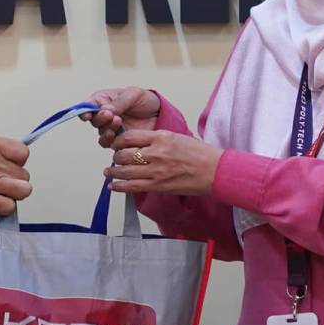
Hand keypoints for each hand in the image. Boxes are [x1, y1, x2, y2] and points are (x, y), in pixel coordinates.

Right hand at [0, 133, 31, 215]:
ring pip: (23, 191)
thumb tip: (1, 154)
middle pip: (24, 174)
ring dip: (15, 193)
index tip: (9, 164)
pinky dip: (4, 207)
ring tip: (3, 193)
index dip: (17, 160)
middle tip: (2, 181)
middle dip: (14, 178)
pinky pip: (9, 207)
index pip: (23, 152)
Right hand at [82, 87, 160, 147]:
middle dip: (100, 118)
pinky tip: (118, 134)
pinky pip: (109, 144)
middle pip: (93, 120)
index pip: (88, 105)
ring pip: (100, 133)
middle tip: (109, 114)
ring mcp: (110, 129)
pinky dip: (111, 140)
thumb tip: (105, 110)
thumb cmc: (145, 100)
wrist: (159, 114)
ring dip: (106, 130)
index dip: (84, 110)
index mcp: (103, 100)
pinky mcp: (118, 141)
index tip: (87, 114)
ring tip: (117, 122)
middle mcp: (104, 115)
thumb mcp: (134, 94)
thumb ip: (119, 102)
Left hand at [106, 129, 221, 196]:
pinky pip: (132, 186)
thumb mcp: (177, 137)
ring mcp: (156, 170)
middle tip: (115, 159)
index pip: (130, 137)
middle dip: (116, 157)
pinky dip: (120, 187)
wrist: (215, 170)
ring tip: (108, 172)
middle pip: (124, 154)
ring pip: (125, 171)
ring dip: (113, 172)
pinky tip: (113, 186)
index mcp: (160, 137)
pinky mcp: (158, 186)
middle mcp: (155, 153)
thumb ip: (157, 139)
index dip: (119, 141)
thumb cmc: (200, 154)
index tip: (117, 144)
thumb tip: (141, 143)